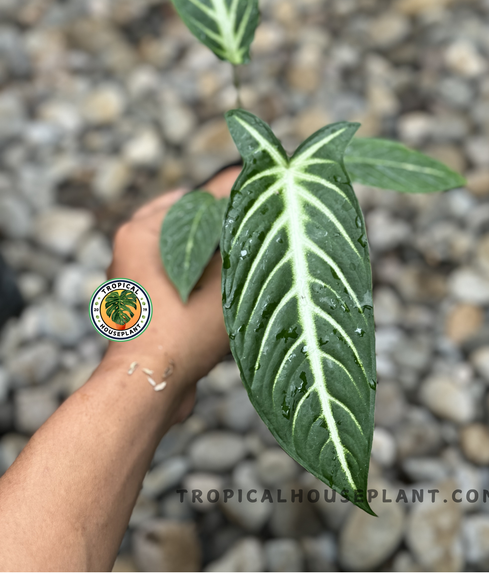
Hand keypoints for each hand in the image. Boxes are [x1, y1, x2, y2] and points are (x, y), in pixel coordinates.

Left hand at [99, 166, 239, 423]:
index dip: (237, 194)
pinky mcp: (144, 299)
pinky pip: (179, 273)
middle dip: (225, 223)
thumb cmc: (182, 332)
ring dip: (215, 251)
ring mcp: (134, 274)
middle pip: (190, 221)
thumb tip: (263, 208)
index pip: (199, 198)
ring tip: (250, 251)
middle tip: (261, 223)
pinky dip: (202, 273)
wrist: (150, 388)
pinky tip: (229, 280)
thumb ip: (240, 241)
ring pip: (186, 249)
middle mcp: (131, 247)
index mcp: (143, 230)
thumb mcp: (222, 280)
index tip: (269, 187)